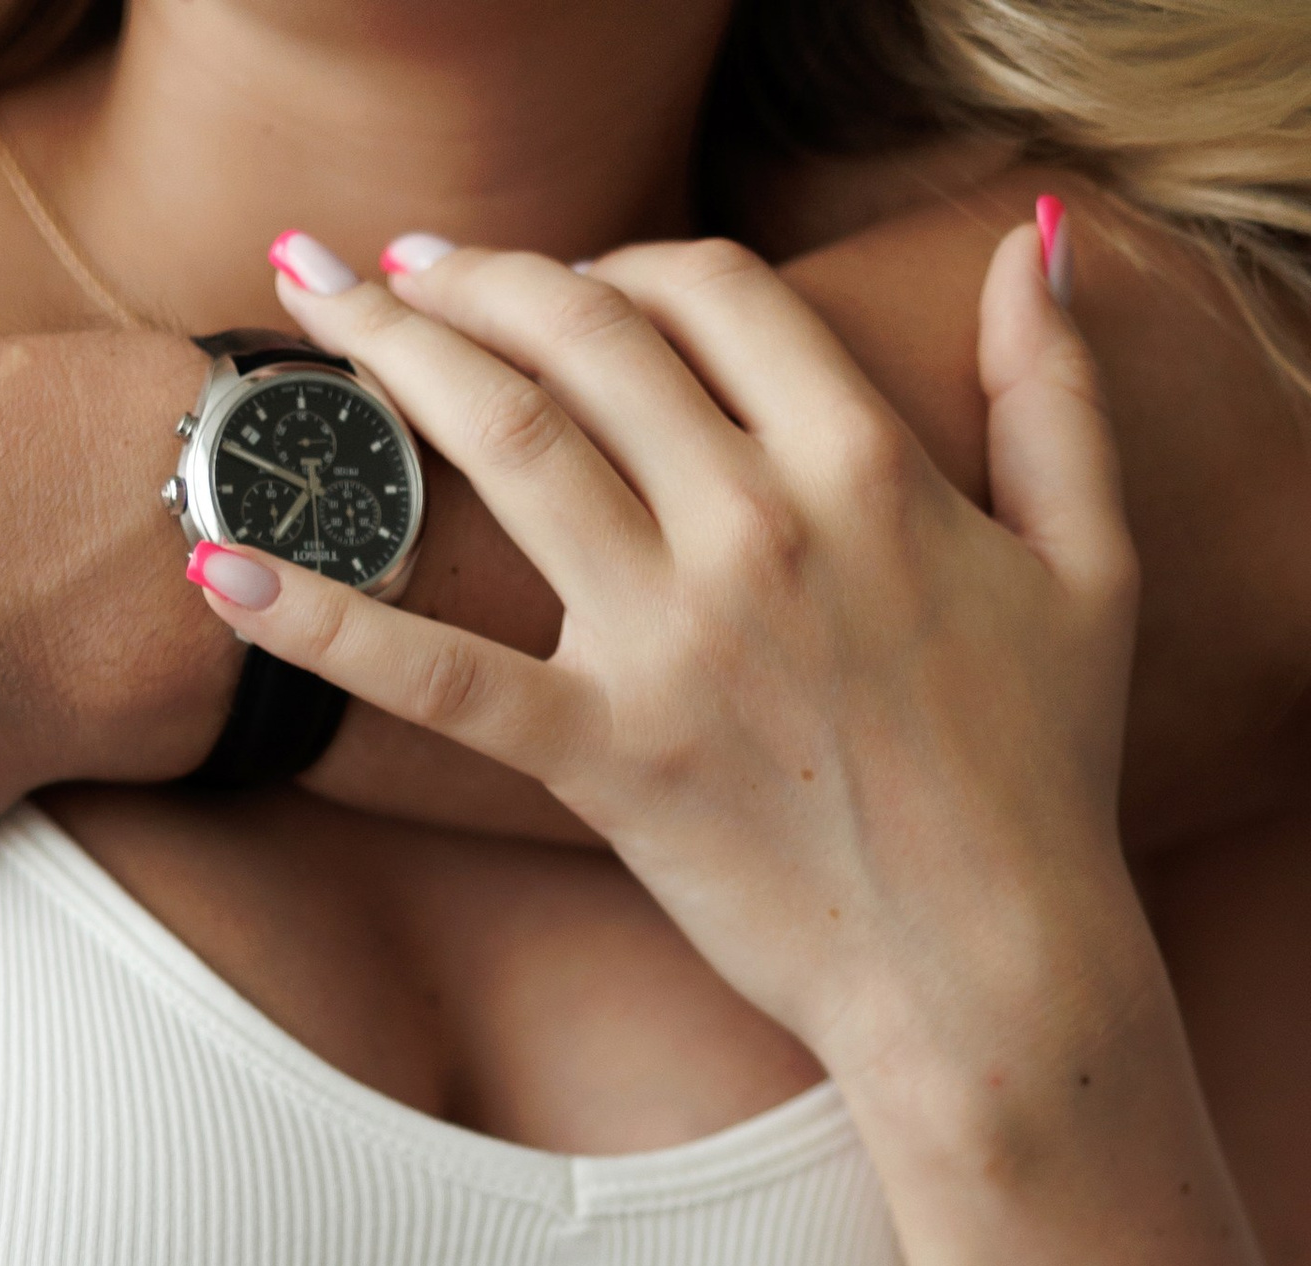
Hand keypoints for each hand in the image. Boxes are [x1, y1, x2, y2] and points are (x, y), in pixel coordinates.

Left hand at [204, 219, 1139, 1096]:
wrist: (989, 970)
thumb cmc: (1041, 781)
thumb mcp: (1090, 563)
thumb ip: (1054, 396)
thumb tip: (1027, 249)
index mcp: (866, 466)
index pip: (712, 292)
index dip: (625, 261)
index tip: (563, 275)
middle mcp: (757, 526)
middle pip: (585, 337)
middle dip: (473, 273)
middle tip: (394, 260)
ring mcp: (671, 642)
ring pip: (506, 441)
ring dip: (392, 352)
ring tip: (314, 302)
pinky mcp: (605, 761)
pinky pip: (435, 679)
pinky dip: (320, 618)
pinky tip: (220, 563)